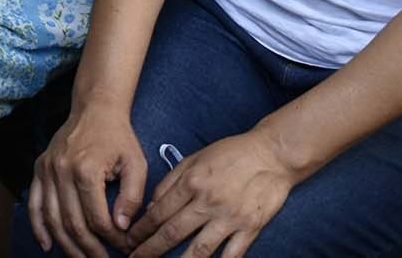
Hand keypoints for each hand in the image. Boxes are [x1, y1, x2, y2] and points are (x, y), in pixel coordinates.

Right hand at [27, 102, 147, 257]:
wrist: (94, 108)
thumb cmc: (118, 136)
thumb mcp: (136, 164)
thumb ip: (133, 197)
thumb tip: (121, 227)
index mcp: (87, 170)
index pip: (98, 218)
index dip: (113, 240)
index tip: (125, 248)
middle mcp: (62, 171)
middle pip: (73, 223)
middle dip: (90, 249)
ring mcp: (47, 170)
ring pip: (53, 219)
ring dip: (67, 246)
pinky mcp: (39, 169)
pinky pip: (35, 204)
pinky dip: (38, 227)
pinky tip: (47, 245)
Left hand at [129, 132, 294, 257]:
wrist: (272, 154)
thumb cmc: (232, 154)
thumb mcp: (195, 158)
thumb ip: (171, 181)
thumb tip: (153, 206)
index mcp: (192, 182)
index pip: (158, 212)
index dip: (141, 230)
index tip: (129, 241)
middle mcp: (208, 202)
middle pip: (172, 233)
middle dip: (150, 250)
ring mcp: (230, 217)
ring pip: (199, 250)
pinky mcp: (251, 228)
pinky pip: (232, 255)